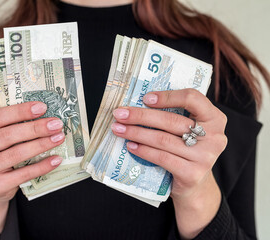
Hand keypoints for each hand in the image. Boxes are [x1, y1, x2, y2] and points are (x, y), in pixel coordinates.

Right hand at [0, 101, 64, 232]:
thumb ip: (9, 126)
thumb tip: (42, 115)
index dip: (19, 111)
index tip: (42, 107)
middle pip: (7, 135)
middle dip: (35, 128)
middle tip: (55, 124)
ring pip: (16, 154)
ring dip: (41, 144)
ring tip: (58, 138)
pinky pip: (24, 174)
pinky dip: (42, 166)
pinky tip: (56, 159)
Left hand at [111, 89, 227, 237]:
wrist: (195, 186)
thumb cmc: (186, 151)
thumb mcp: (188, 130)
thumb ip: (174, 116)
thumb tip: (137, 104)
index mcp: (215, 118)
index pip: (192, 98)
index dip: (167, 96)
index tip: (145, 98)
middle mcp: (214, 137)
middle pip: (171, 120)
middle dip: (141, 116)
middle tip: (119, 114)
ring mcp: (205, 157)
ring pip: (163, 139)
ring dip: (136, 133)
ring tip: (119, 129)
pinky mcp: (192, 174)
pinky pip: (162, 158)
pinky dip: (143, 150)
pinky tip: (131, 146)